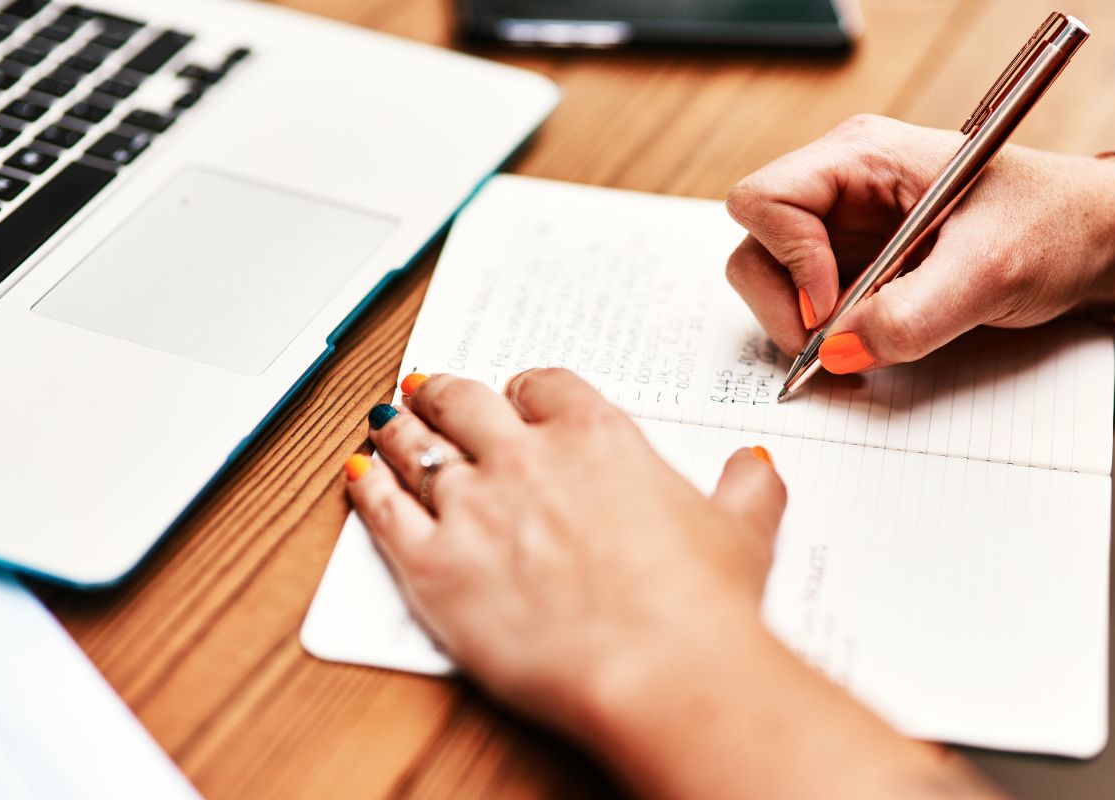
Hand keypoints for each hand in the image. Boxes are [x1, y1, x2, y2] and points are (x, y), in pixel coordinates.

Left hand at [345, 370, 1003, 798]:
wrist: (659, 670)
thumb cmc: (699, 605)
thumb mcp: (743, 529)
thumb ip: (747, 486)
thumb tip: (755, 466)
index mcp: (596, 436)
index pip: (544, 386)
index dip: (524, 389)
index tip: (517, 397)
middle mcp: (526, 459)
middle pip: (465, 403)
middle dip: (446, 393)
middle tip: (432, 390)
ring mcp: (473, 508)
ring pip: (415, 447)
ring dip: (399, 429)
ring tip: (387, 419)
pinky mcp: (433, 567)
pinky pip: (383, 513)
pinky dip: (367, 489)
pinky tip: (359, 476)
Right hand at [725, 114, 1114, 371]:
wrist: (1091, 242)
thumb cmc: (1053, 226)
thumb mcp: (989, 271)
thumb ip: (911, 317)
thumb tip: (837, 353)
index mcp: (862, 157)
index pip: (766, 199)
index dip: (787, 258)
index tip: (830, 304)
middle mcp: (839, 188)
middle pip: (756, 245)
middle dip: (784, 303)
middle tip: (833, 340)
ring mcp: (841, 229)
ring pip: (771, 279)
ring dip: (801, 323)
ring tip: (858, 341)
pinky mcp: (851, 265)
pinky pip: (805, 303)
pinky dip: (823, 334)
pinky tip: (866, 340)